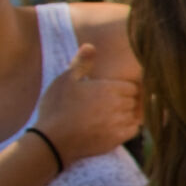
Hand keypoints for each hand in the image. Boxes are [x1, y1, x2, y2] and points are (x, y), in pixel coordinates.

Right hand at [30, 44, 140, 164]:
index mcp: (109, 88)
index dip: (122, 88)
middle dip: (125, 100)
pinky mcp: (117, 139)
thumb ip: (81, 63)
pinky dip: (128, 127)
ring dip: (127, 114)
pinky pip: (134, 130)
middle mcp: (118, 105)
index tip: (111, 92)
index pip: (131, 86)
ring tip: (108, 115)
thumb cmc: (56, 107)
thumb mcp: (65, 80)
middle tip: (108, 104)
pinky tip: (113, 126)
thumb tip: (91, 46)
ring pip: (134, 115)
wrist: (51, 140)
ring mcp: (119, 123)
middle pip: (134, 100)